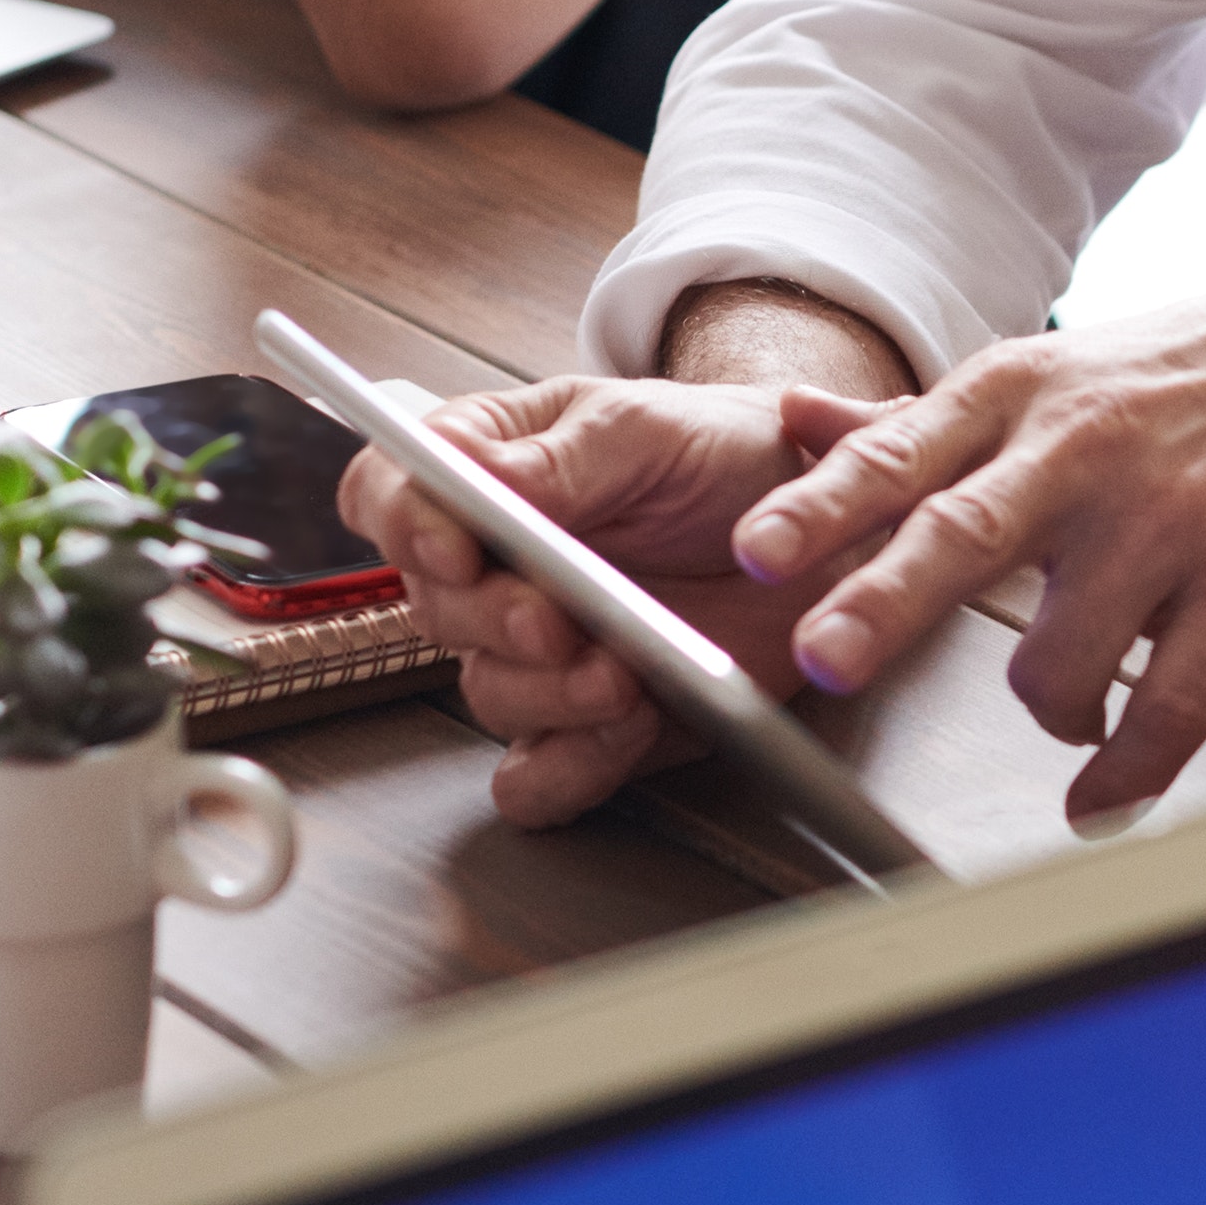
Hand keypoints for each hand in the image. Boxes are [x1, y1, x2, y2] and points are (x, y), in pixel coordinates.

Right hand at [342, 372, 884, 826]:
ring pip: (491, 694)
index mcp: (489, 472)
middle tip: (556, 621)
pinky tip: (623, 732)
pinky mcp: (585, 723)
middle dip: (496, 621)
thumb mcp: (649, 428)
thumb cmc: (720, 451)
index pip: (390, 495)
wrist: (815, 525)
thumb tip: (471, 472)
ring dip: (551, 696)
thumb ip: (562, 456)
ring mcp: (538, 651)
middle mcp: (496, 567)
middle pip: (436, 609)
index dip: (405, 525)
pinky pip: (536, 776)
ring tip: (624, 677)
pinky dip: (569, 769)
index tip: (456, 549)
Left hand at [722, 291, 1205, 826]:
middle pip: (970, 532)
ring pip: (1066, 655)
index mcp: (1025, 396)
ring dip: (1050, 712)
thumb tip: (791, 418)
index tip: (757, 547)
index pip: (904, 454)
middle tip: (827, 658)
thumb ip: (916, 419)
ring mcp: (1173, 519)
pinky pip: (1171, 710)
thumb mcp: (1050, 376)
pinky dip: (1126, 773)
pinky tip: (1102, 797)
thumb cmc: (1196, 383)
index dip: (825, 504)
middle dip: (890, 599)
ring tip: (1070, 710)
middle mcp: (1090, 450)